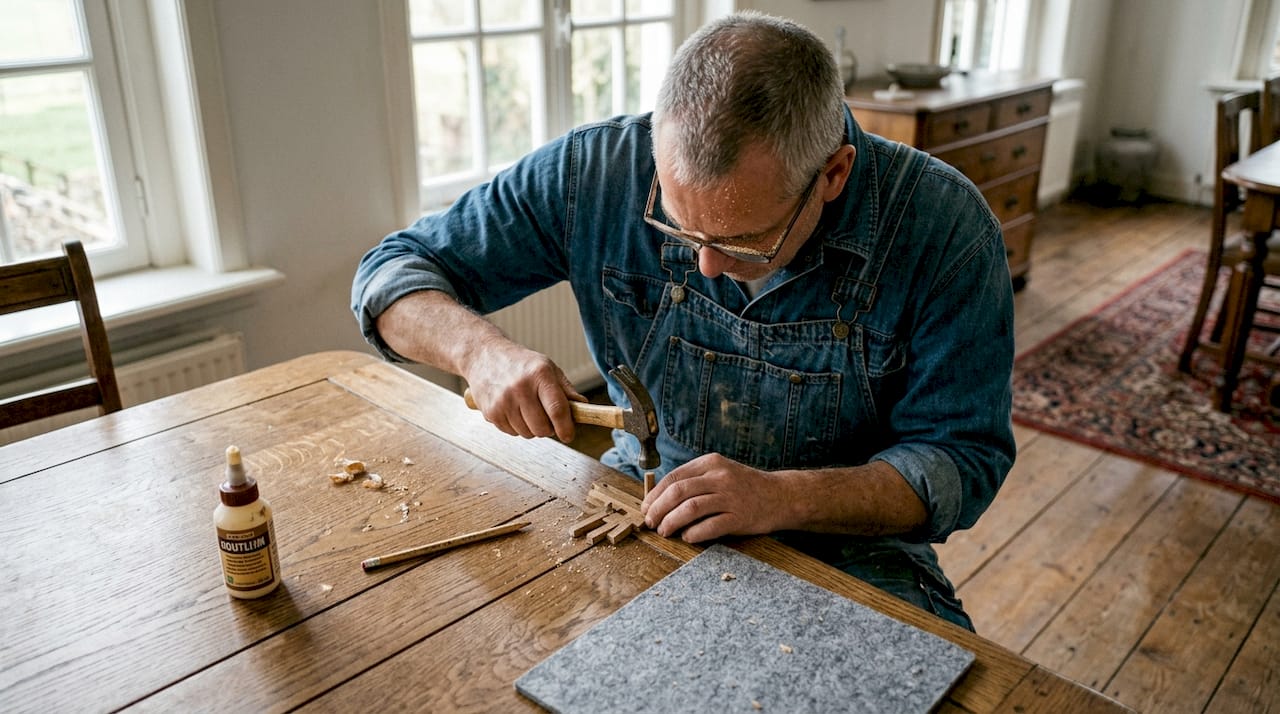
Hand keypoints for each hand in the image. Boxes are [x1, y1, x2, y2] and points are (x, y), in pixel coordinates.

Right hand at [463, 341, 584, 441]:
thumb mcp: (547, 368)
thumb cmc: (520, 363)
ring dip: (532, 428)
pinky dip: (516, 427)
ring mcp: (503, 401)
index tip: (569, 435)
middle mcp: (520, 388)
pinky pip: (512, 433)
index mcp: (539, 374)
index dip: (566, 427)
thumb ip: (565, 389)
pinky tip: (513, 410)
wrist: (484, 356)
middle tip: (546, 417)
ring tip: (527, 410)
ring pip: (527, 433)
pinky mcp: (491, 412)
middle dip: (549, 428)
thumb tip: (583, 406)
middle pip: (542, 428)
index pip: (557, 409)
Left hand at [641, 453, 787, 541]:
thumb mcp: (720, 473)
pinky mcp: (740, 517)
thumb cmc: (745, 487)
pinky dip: (694, 533)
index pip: (673, 478)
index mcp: (711, 463)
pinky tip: (687, 537)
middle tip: (651, 523)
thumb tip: (659, 498)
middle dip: (658, 510)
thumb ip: (694, 480)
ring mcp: (731, 497)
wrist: (781, 496)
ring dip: (672, 522)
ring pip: (691, 508)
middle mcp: (720, 477)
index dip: (655, 495)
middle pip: (678, 492)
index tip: (646, 508)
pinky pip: (710, 526)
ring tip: (665, 531)